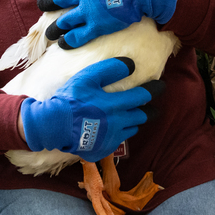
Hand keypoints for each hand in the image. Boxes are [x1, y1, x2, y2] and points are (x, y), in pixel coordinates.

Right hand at [19, 58, 161, 161]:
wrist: (53, 126)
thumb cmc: (70, 99)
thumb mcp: (87, 78)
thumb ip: (109, 69)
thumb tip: (131, 64)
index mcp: (115, 105)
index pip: (141, 97)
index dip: (153, 90)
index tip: (161, 86)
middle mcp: (117, 124)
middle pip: (140, 117)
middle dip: (148, 110)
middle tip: (152, 107)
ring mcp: (111, 139)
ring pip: (131, 130)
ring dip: (134, 122)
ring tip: (132, 117)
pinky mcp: (103, 150)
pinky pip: (118, 141)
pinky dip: (118, 133)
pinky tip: (112, 128)